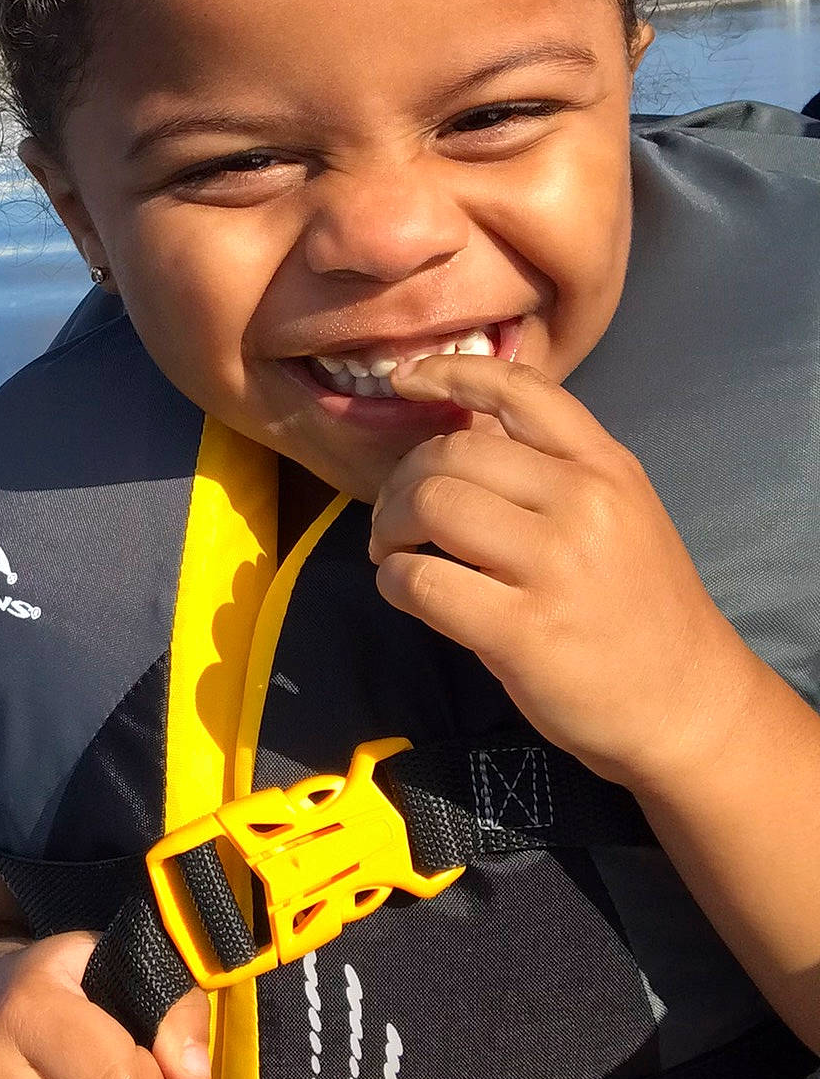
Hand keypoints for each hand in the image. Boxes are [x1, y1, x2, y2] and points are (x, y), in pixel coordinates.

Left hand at [368, 351, 758, 788]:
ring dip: (390, 526)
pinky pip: (422, 581)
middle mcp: (584, 502)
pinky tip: (406, 590)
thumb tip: (459, 435)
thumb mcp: (617, 515)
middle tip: (395, 518)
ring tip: (394, 551)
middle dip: (403, 481)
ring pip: (432, 505)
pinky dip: (394, 580)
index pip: (521, 389)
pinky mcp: (522, 629)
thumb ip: (549, 473)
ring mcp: (554, 565)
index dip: (451, 372)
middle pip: (453, 452)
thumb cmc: (638, 609)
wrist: (687, 705)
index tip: (407, 381)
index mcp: (606, 467)